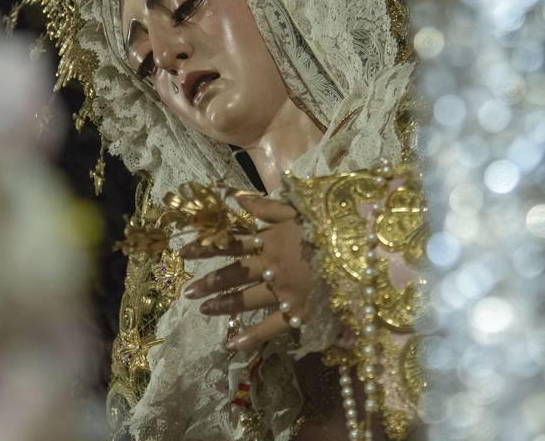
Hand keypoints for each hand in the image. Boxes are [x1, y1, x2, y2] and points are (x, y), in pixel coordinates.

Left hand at [181, 194, 315, 353]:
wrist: (361, 250)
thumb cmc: (331, 227)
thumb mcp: (299, 209)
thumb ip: (266, 206)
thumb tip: (236, 199)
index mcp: (271, 239)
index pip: (230, 242)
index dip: (206, 247)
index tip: (183, 252)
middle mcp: (272, 265)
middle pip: (233, 273)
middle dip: (208, 282)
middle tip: (187, 290)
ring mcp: (284, 290)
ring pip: (246, 299)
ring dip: (222, 305)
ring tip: (202, 310)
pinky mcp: (298, 310)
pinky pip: (271, 326)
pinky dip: (251, 337)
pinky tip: (231, 345)